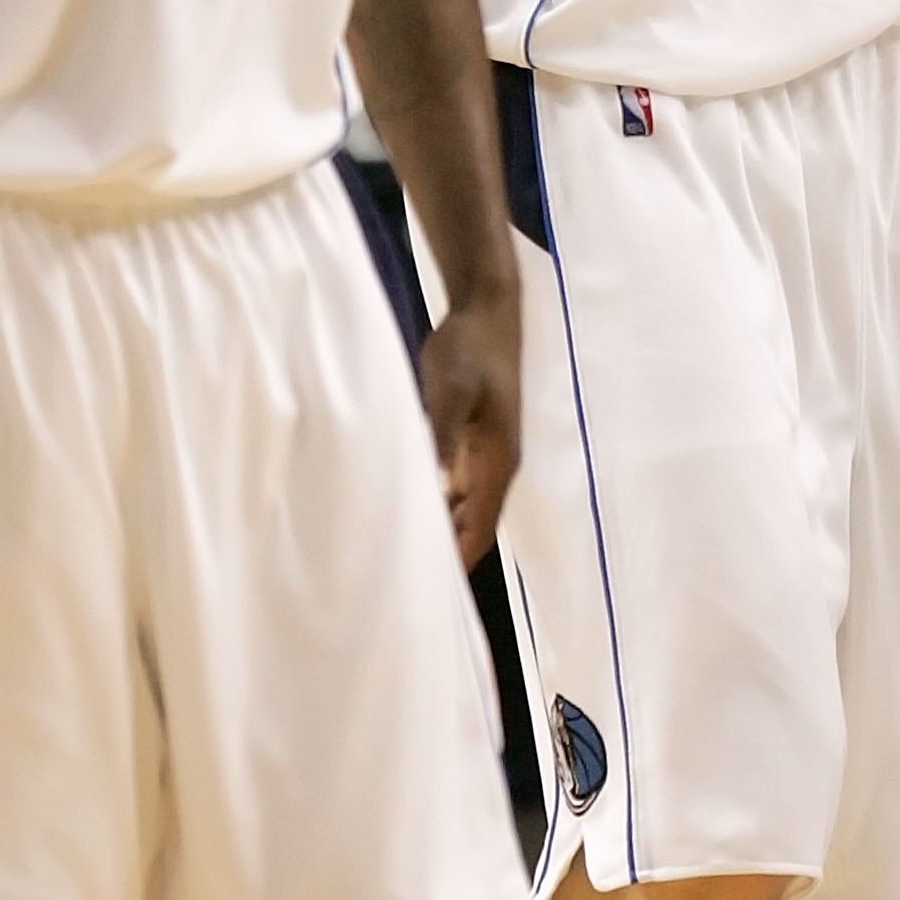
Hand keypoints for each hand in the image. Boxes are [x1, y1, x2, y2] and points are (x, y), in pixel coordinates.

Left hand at [418, 287, 519, 569]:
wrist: (486, 307)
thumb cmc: (471, 347)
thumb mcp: (453, 389)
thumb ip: (443, 435)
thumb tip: (436, 487)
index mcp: (500, 461)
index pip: (482, 528)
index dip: (459, 560)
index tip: (430, 592)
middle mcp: (497, 464)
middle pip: (474, 524)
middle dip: (446, 551)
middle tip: (403, 578)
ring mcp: (485, 451)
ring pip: (463, 505)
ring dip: (439, 526)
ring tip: (398, 550)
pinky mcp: (469, 436)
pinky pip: (454, 483)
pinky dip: (435, 500)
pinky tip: (405, 503)